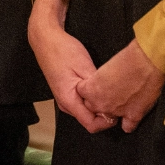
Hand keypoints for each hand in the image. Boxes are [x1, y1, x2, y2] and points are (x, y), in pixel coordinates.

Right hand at [27, 0, 115, 133]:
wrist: (46, 39)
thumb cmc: (62, 50)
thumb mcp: (84, 67)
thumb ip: (97, 89)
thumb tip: (111, 103)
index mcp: (68, 100)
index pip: (91, 125)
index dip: (108, 121)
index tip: (118, 109)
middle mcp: (66, 104)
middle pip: (90, 120)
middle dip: (105, 113)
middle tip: (118, 97)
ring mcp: (66, 98)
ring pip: (87, 112)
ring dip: (99, 105)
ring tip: (110, 90)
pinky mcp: (67, 92)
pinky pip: (83, 102)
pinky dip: (94, 98)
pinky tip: (100, 86)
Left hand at [76, 39, 164, 133]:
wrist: (146, 63)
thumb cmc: (127, 60)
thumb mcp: (104, 67)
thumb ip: (99, 80)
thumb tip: (102, 83)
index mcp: (91, 90)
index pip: (82, 93)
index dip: (90, 88)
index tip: (96, 85)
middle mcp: (101, 104)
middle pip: (93, 107)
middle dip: (99, 101)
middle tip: (109, 92)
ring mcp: (117, 111)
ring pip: (108, 117)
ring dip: (113, 111)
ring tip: (120, 100)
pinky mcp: (133, 116)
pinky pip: (127, 126)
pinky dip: (129, 122)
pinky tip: (130, 115)